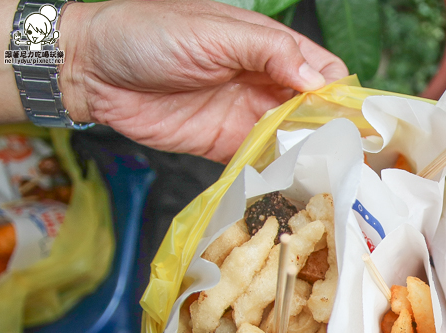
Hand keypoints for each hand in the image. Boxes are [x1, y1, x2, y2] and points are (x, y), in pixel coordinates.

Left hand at [57, 0, 347, 161]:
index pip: (324, 72)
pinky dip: (276, 174)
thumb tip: (319, 82)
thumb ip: (270, 52)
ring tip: (322, 178)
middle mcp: (266, 84)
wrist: (94, 69)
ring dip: (308, 157)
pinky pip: (261, 164)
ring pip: (294, 141)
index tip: (352, 121)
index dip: (341, 95)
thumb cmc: (150, 34)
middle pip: (315, 112)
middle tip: (345, 159)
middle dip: (332, 133)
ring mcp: (248, 117)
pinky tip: (289, 186)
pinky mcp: (226, 146)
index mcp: (270, 49)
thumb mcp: (216, 33)